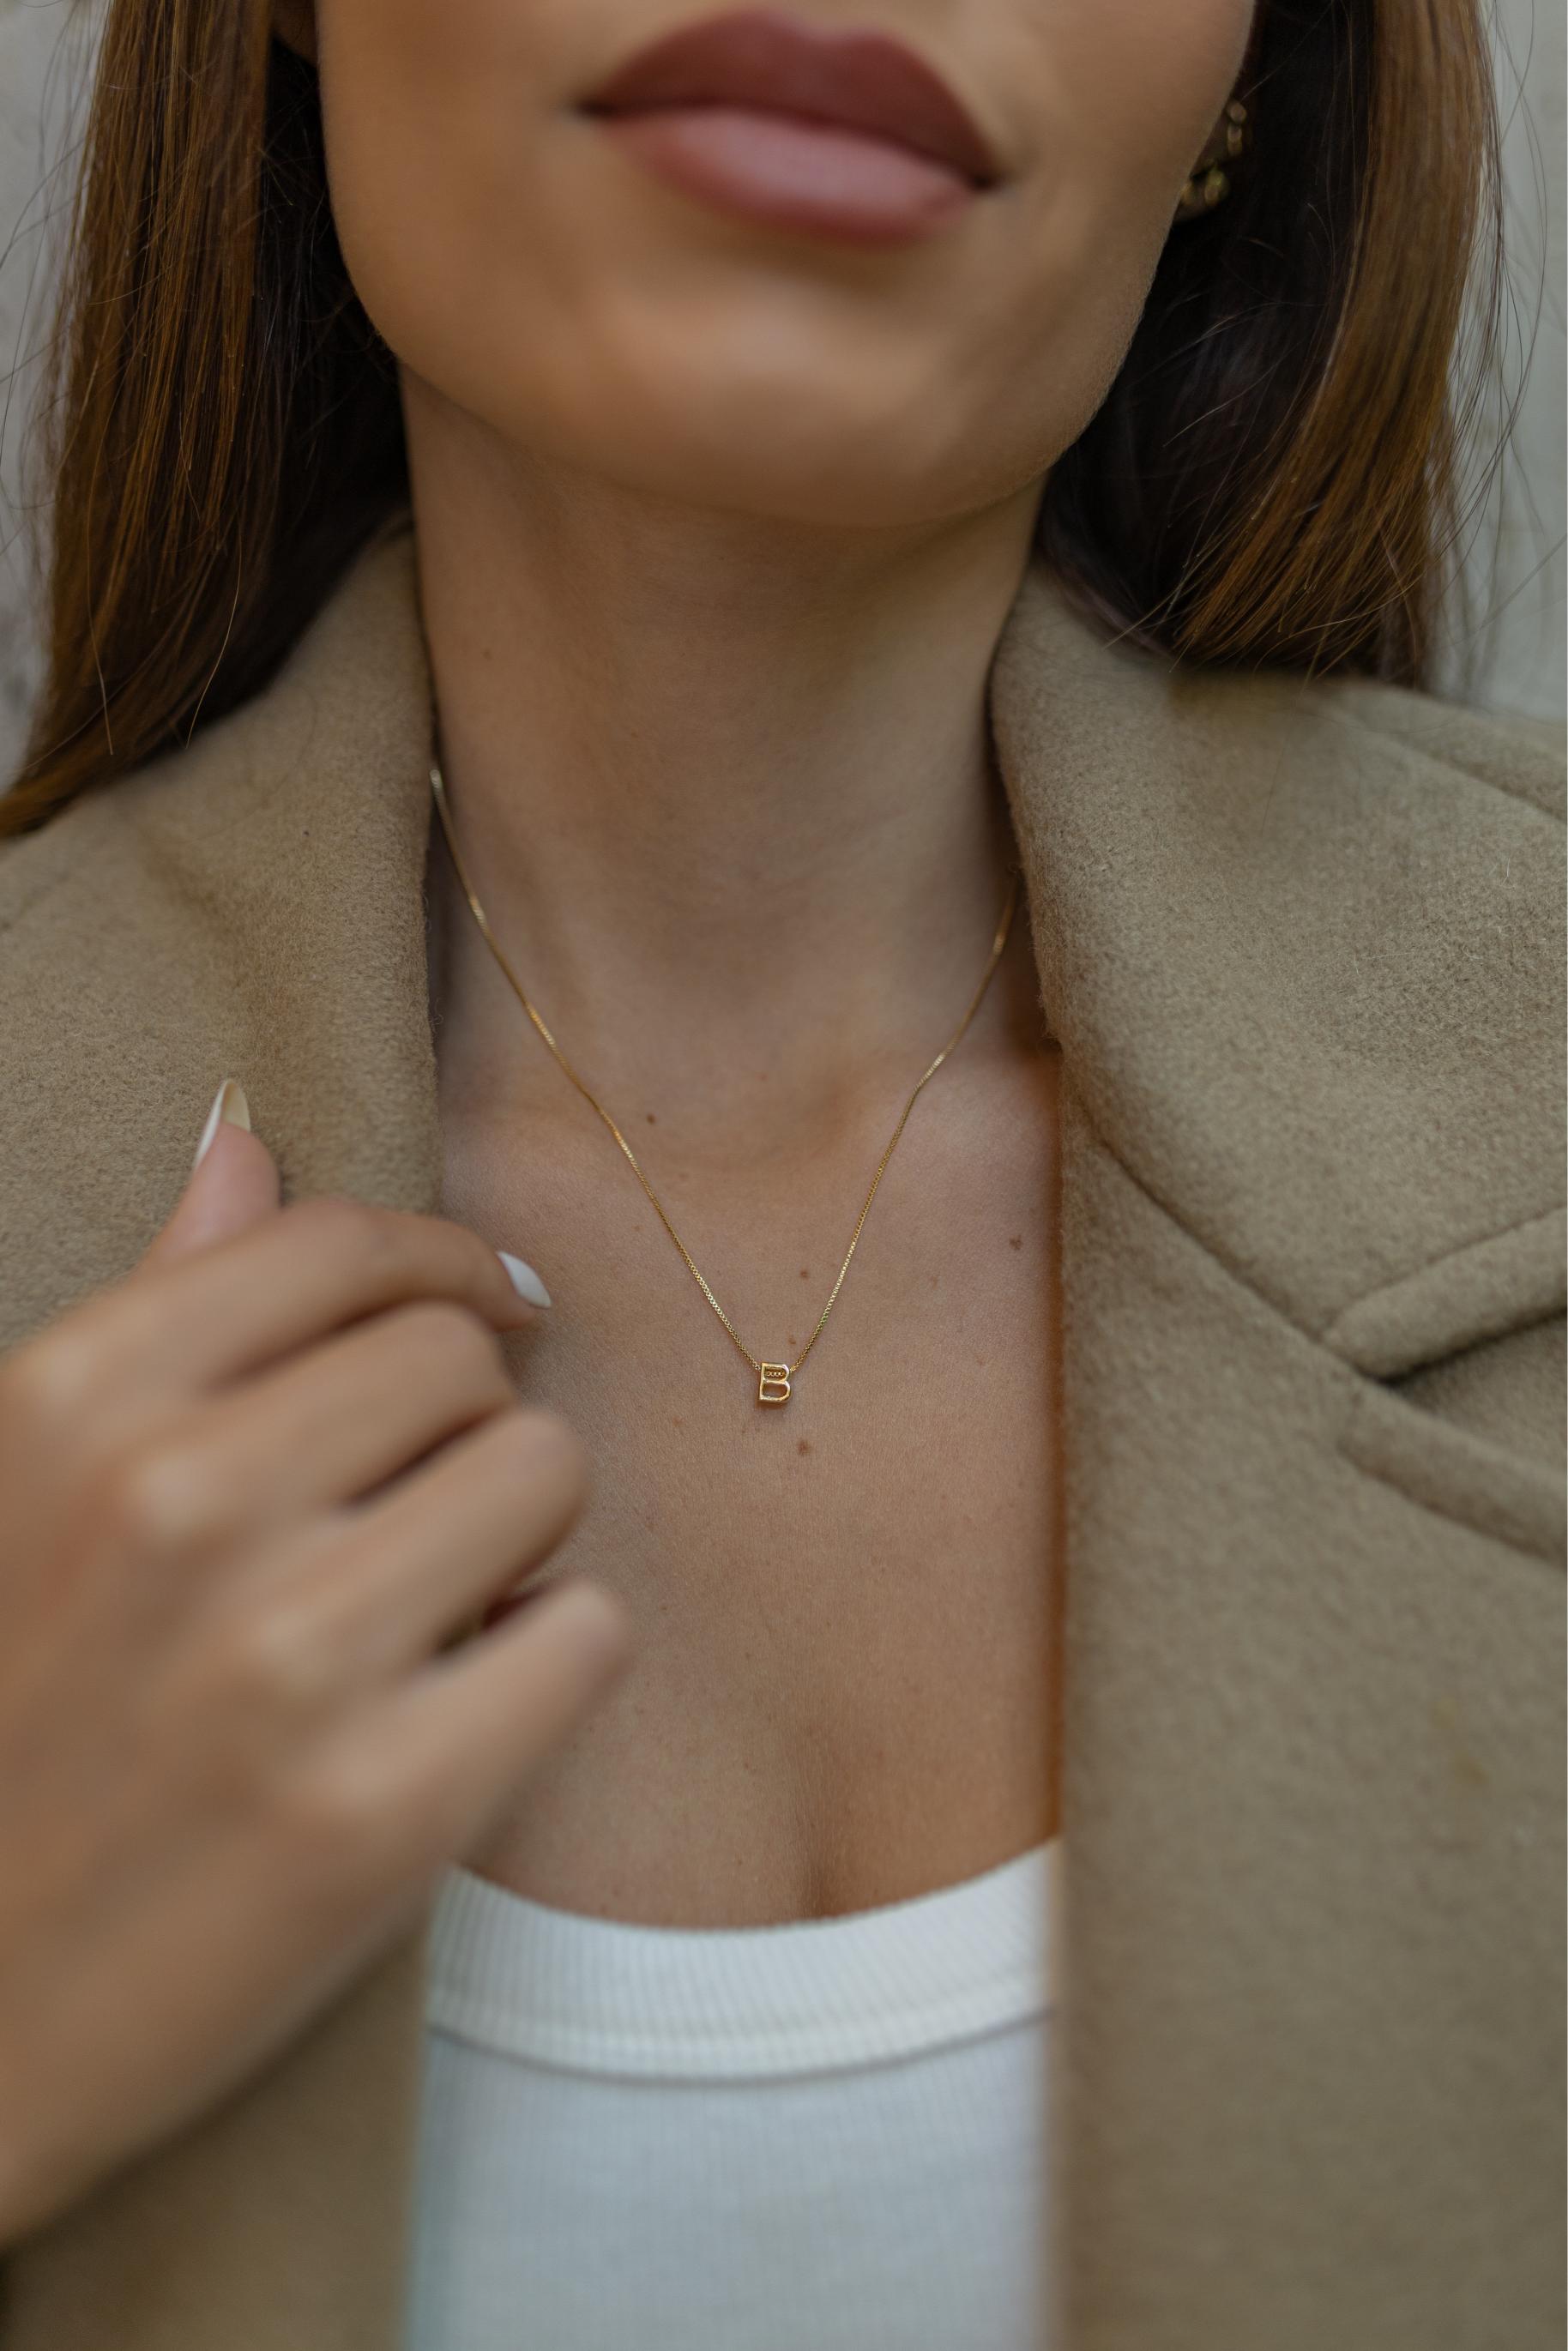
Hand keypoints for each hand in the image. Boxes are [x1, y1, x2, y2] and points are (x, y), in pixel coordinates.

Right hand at [0, 1084, 627, 2243]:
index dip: (444, 1259)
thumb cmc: (11, 1721)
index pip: (340, 1245)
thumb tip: (246, 1144)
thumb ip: (152, 1308)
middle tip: (413, 1509)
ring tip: (431, 1602)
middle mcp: (178, 1504)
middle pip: (460, 1355)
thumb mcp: (23, 1485)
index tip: (488, 1302)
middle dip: (463, 1421)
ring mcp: (284, 1658)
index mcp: (76, 1403)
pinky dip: (545, 1660)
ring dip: (516, 1532)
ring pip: (545, 1470)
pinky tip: (463, 1699)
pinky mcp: (386, 1810)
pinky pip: (585, 1630)